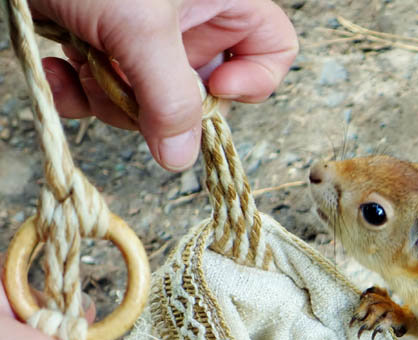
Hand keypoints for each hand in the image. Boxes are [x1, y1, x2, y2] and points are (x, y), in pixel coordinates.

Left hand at [30, 0, 297, 170]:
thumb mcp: (139, 28)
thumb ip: (169, 97)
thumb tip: (180, 156)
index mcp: (219, 1)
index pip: (272, 48)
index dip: (254, 80)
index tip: (215, 90)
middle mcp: (186, 20)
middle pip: (202, 90)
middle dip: (163, 104)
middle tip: (135, 95)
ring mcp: (141, 34)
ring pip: (149, 98)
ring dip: (111, 100)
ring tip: (85, 71)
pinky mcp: (97, 41)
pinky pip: (102, 87)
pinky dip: (76, 90)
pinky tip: (55, 70)